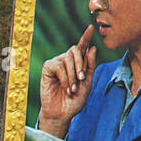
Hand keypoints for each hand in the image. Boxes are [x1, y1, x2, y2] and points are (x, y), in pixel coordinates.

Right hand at [39, 23, 96, 137]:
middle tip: (81, 79)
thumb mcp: (87, 83)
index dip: (86, 37)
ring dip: (73, 75)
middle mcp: (67, 60)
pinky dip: (65, 77)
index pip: (82, 47)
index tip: (91, 27)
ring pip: (68, 59)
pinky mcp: (48, 68)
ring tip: (72, 89)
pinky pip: (59, 66)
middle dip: (80, 64)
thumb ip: (90, 66)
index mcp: (78, 62)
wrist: (63, 113)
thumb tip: (93, 48)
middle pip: (75, 50)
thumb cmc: (75, 99)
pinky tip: (65, 87)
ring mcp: (57, 63)